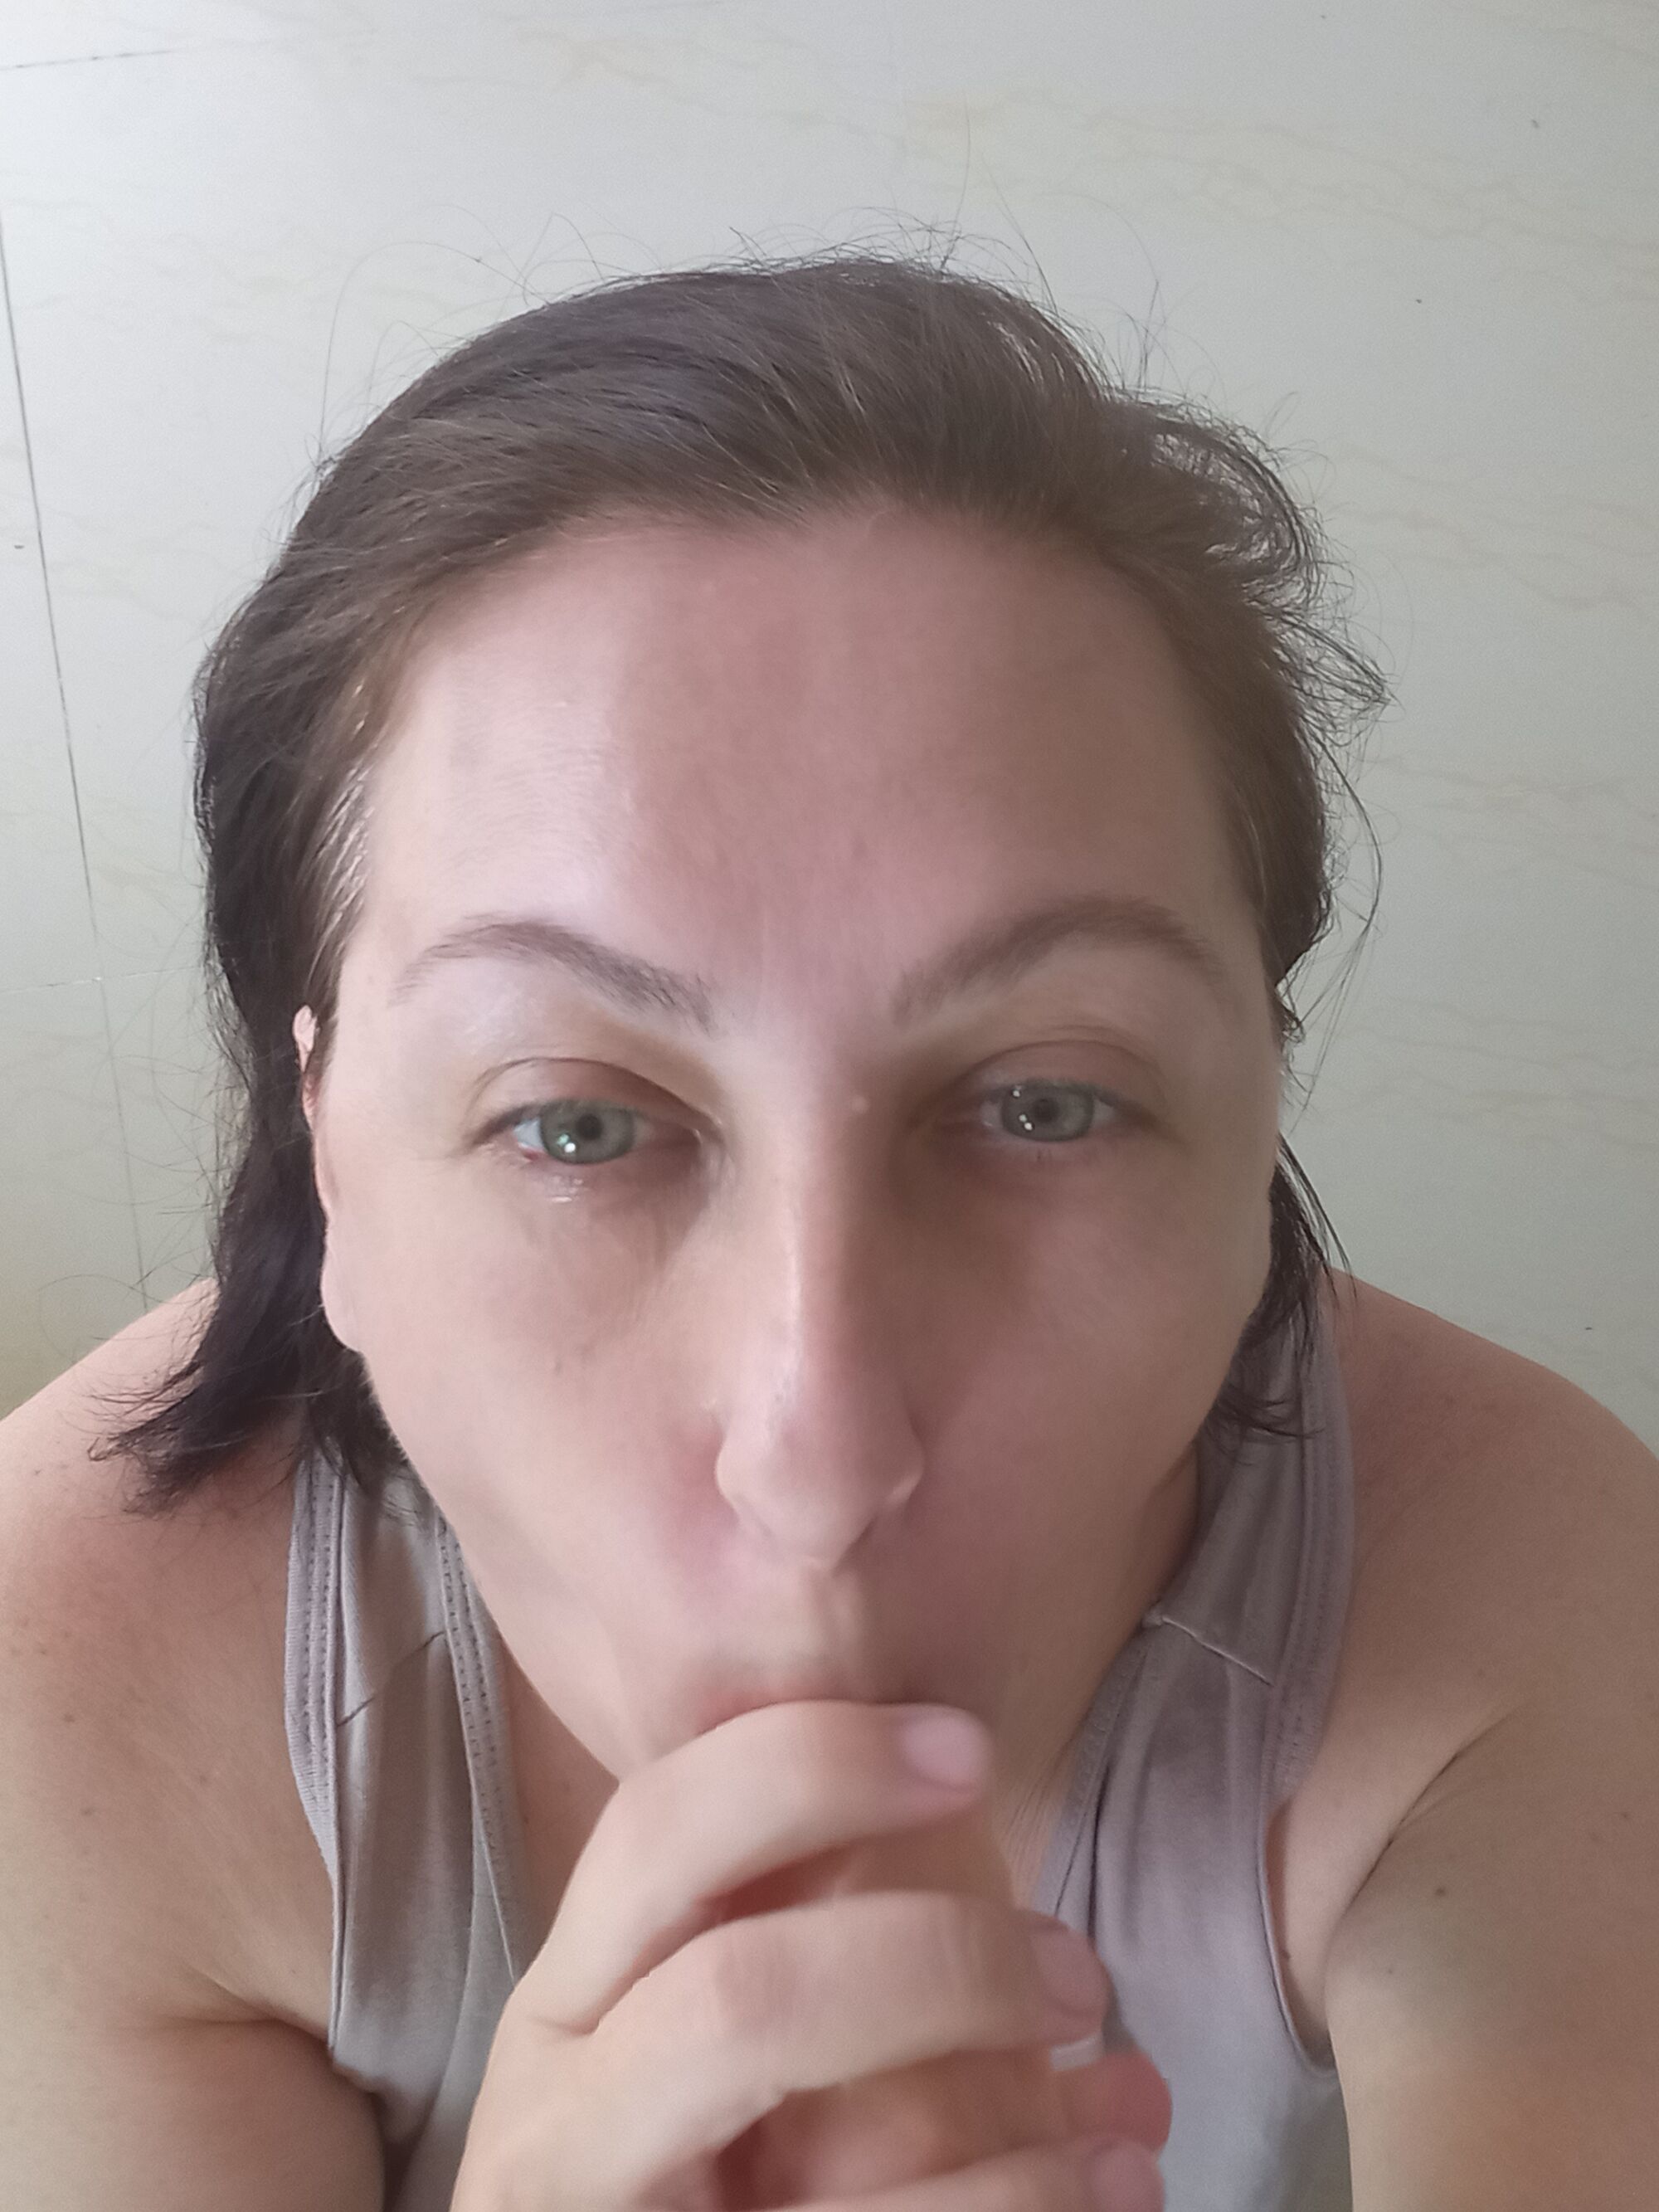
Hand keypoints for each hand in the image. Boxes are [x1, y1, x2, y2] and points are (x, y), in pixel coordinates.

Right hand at [450, 1698, 1168, 2211]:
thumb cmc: (682, 2156)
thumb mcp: (685, 2050)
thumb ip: (825, 1966)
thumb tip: (1061, 1956)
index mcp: (564, 2005)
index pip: (656, 1830)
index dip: (812, 1765)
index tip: (968, 1751)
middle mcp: (558, 2125)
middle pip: (739, 1998)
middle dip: (934, 1962)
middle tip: (1074, 1972)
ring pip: (824, 2180)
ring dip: (1016, 2146)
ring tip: (1121, 2116)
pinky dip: (1014, 2208)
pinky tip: (1112, 2186)